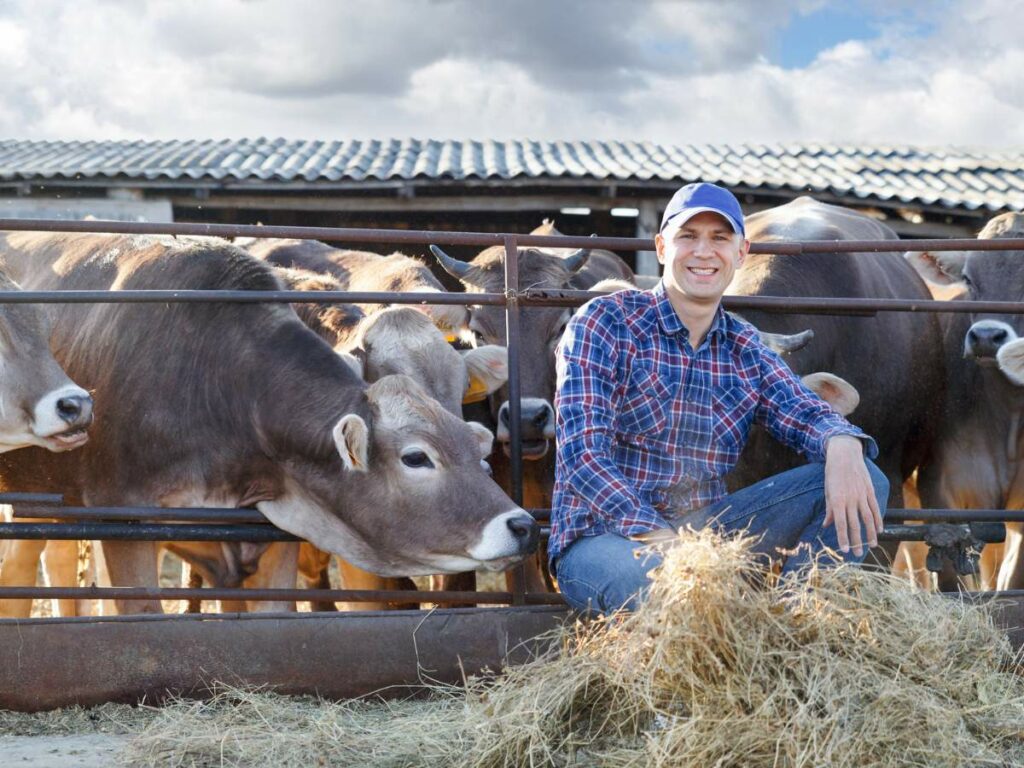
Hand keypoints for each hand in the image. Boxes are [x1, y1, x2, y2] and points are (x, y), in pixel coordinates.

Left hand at [823, 435, 881, 556]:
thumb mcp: (827, 490)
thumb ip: (829, 509)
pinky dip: (878, 520)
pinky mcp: (870, 491)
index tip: (844, 550)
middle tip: (857, 554)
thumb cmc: (832, 473)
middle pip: (854, 524)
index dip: (843, 537)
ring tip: (872, 545)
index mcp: (837, 500)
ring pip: (867, 518)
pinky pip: (875, 508)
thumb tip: (827, 525)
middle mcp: (851, 499)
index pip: (840, 523)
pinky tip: (879, 530)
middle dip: (856, 540)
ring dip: (870, 534)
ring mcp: (862, 495)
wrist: (845, 454)